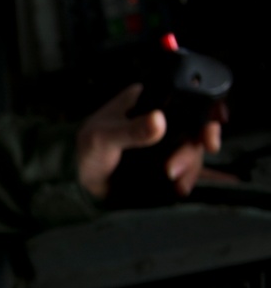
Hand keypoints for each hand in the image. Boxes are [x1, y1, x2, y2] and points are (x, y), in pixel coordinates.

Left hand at [76, 84, 225, 199]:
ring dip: (190, 168)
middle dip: (192, 150)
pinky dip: (188, 178)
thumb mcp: (103, 138)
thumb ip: (130, 130)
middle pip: (194, 129)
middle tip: (174, 169)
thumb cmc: (85, 151)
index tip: (208, 134)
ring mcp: (164, 141)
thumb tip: (158, 120)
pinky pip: (187, 168)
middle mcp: (160, 118)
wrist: (78, 183)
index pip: (185, 99)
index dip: (205, 113)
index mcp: (146, 101)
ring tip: (176, 184)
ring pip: (193, 150)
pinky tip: (180, 188)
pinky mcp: (165, 162)